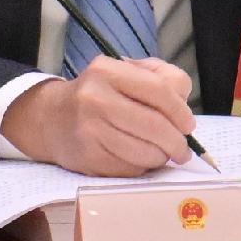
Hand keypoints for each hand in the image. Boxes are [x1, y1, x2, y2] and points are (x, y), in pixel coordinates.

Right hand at [0, 57, 193, 175]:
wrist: (51, 119)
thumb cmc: (99, 94)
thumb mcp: (126, 72)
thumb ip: (161, 77)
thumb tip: (183, 101)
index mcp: (107, 71)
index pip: (159, 90)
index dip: (180, 111)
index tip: (188, 125)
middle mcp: (95, 99)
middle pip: (155, 126)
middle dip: (177, 142)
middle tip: (183, 150)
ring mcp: (89, 131)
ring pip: (145, 152)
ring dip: (161, 157)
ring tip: (162, 154)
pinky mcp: (88, 158)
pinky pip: (130, 169)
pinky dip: (142, 167)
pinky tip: (140, 159)